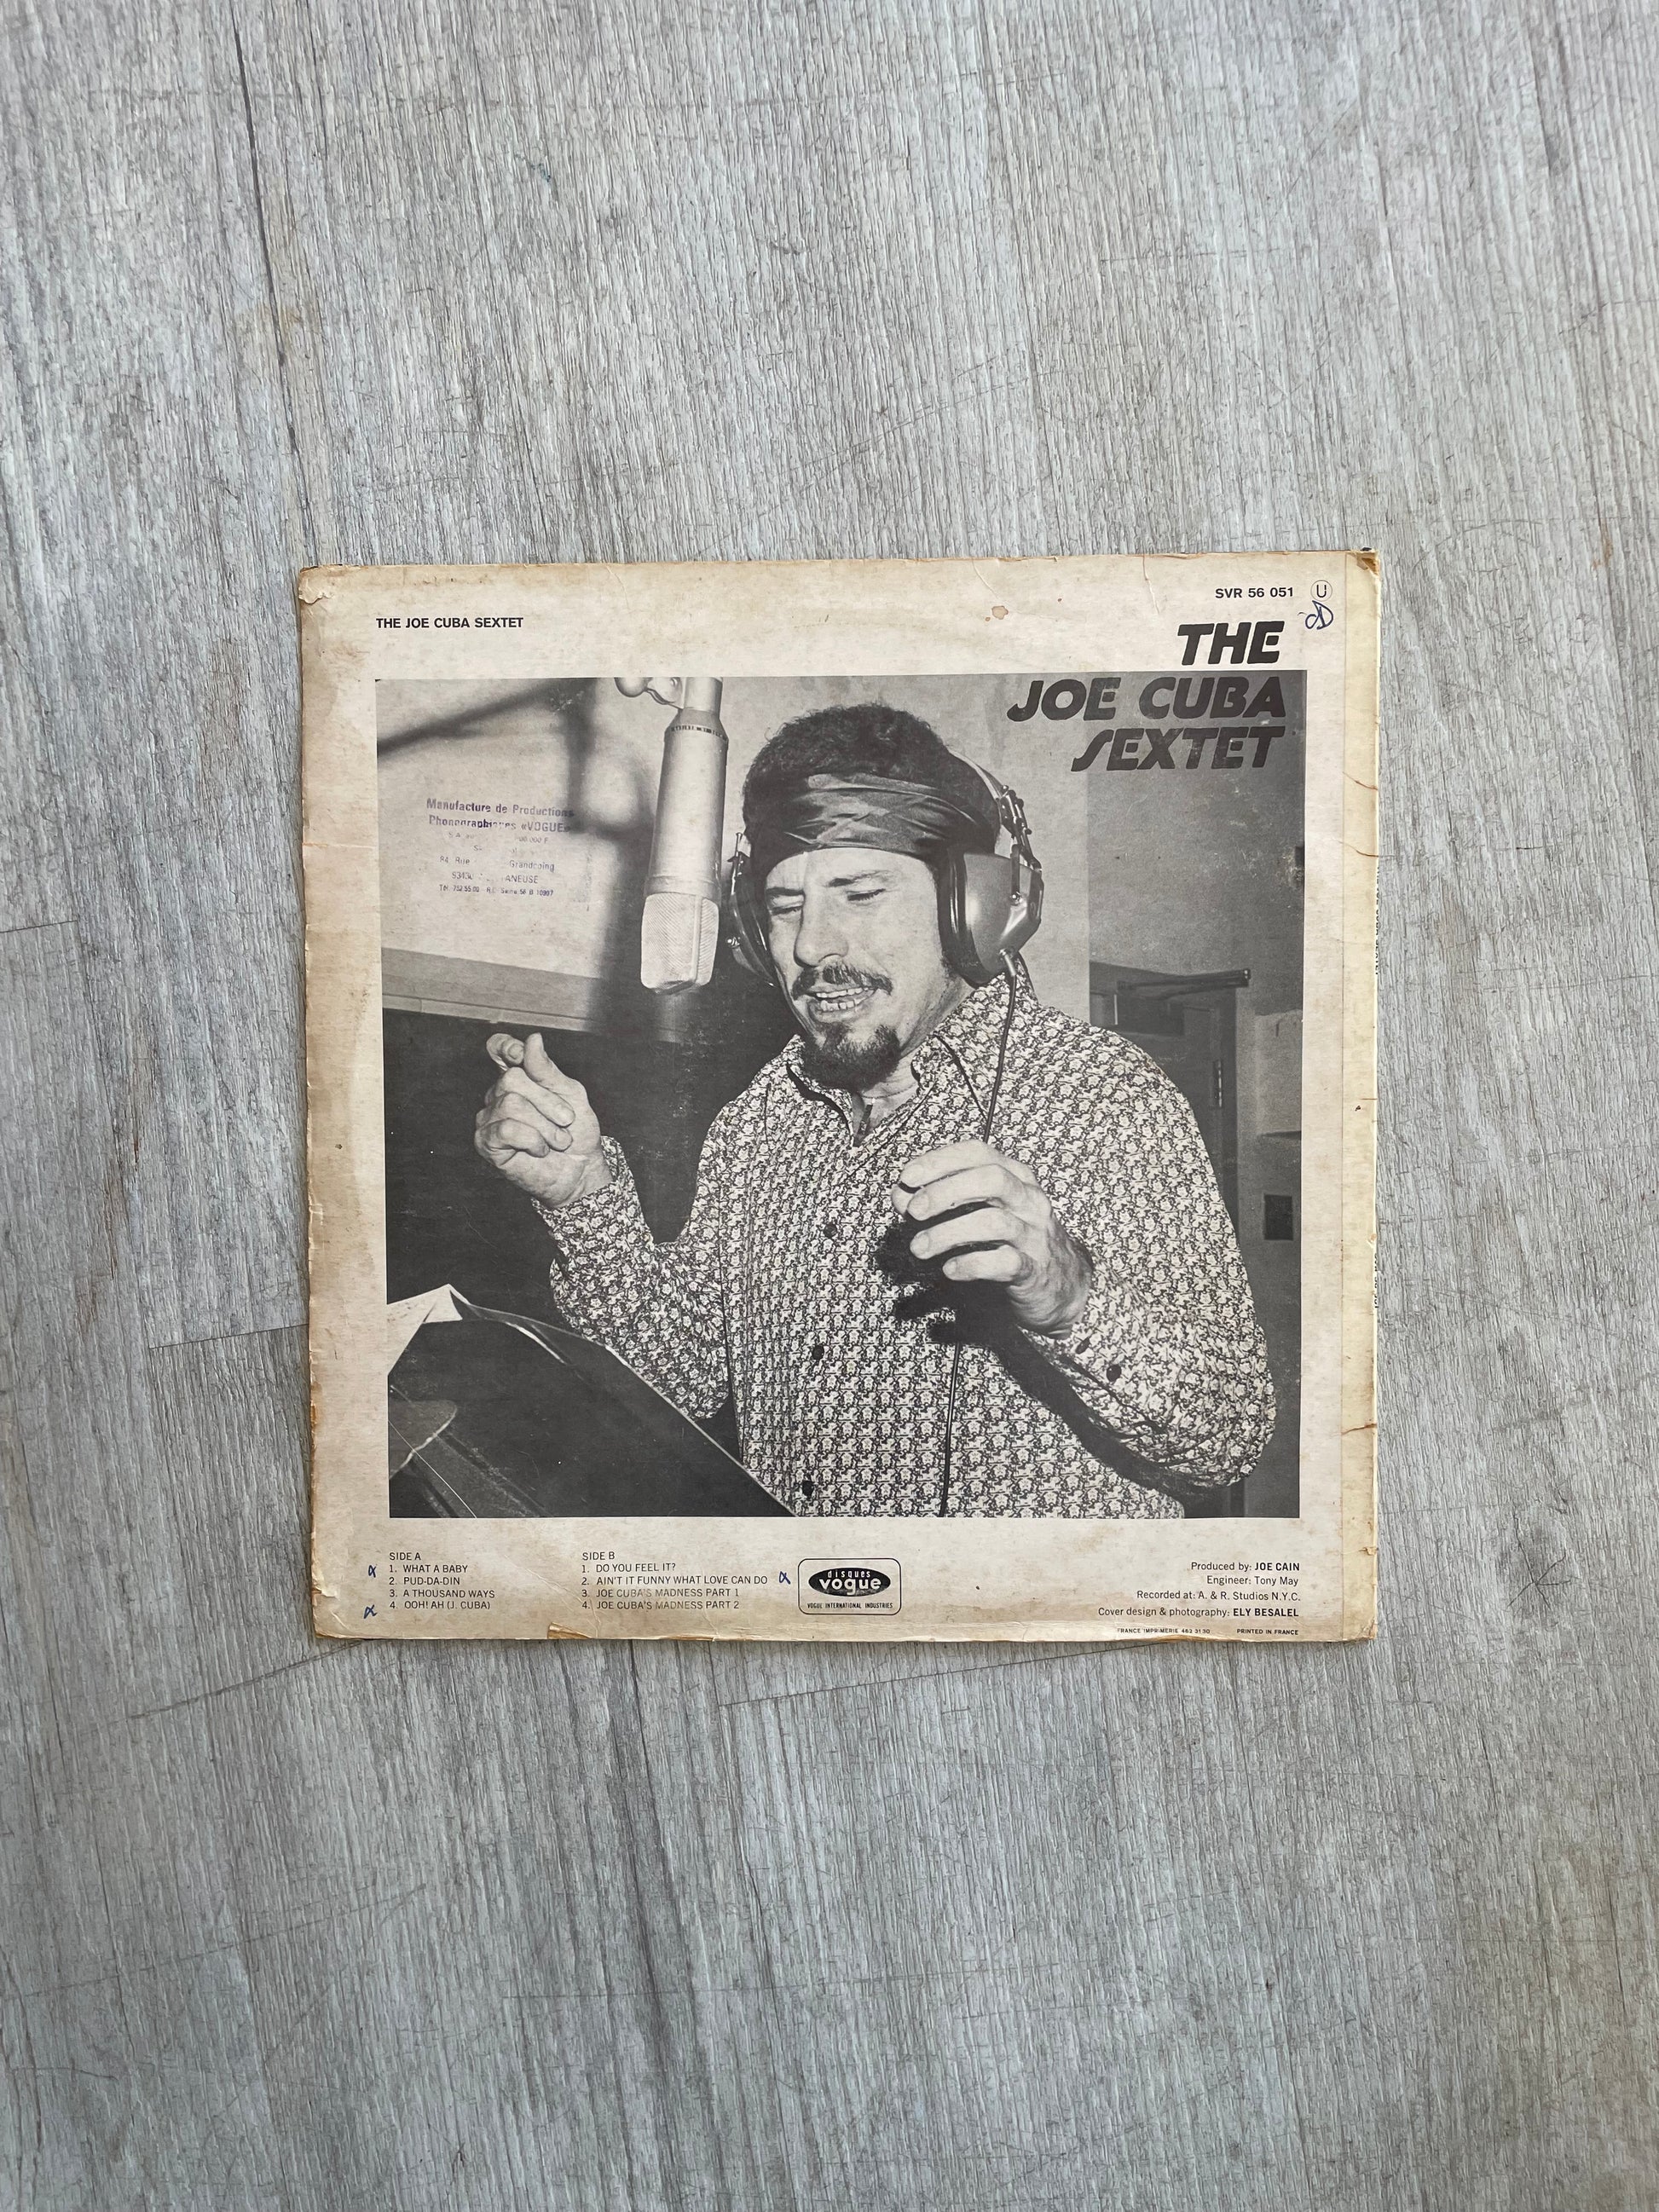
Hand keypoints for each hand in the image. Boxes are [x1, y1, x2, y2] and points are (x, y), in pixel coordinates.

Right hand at [475, 1032, 611, 1208]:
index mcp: (519, 1078)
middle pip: (512, 1079)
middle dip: (547, 1101)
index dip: (505, 1047)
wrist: (581, 1169)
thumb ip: (547, 1070)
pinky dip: (533, 1140)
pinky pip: (506, 1129)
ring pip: (510, 1104)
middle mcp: (499, 1095)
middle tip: (566, 1120)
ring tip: (558, 1140)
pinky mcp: (486, 1143)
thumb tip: (532, 1040)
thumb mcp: (570, 1094)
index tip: (519, 1054)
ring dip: (545, 1125)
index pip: (498, 1049)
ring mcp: (489, 1119)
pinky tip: (540, 1149)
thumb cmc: (577, 1132)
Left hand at [891, 1140, 1091, 1335]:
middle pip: (990, 1179)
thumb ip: (940, 1201)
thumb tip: (901, 1196)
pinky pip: (1004, 1262)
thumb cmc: (1012, 1242)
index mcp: (1015, 1177)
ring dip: (947, 1234)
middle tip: (913, 1212)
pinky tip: (949, 1270)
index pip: (978, 1153)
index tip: (908, 1177)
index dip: (940, 1161)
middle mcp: (1029, 1200)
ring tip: (919, 1248)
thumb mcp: (979, 1213)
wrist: (1060, 1287)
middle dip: (945, 1192)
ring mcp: (1035, 1235)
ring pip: (994, 1222)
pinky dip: (970, 1264)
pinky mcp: (1034, 1270)